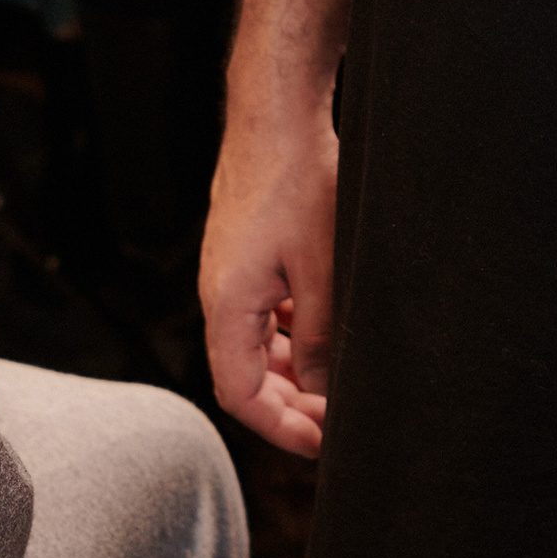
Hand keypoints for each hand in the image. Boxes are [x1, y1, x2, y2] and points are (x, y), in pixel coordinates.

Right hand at [201, 109, 337, 458]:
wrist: (274, 113)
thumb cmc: (298, 180)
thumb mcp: (323, 267)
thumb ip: (322, 336)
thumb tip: (325, 393)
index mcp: (228, 306)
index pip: (240, 395)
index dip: (281, 428)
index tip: (323, 443)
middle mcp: (219, 296)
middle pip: (245, 376)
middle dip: (289, 407)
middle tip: (337, 422)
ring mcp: (229, 275)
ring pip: (254, 346)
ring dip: (291, 372)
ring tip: (337, 385)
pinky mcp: (244, 256)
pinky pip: (260, 314)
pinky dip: (288, 335)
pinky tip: (323, 332)